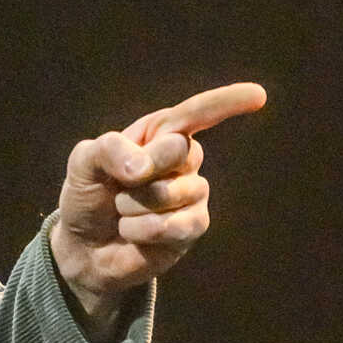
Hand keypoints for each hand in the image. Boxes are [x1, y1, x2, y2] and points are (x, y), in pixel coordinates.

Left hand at [49, 81, 266, 333]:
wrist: (84, 246)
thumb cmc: (88, 195)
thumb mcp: (83, 162)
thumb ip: (109, 150)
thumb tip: (144, 166)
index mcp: (158, 133)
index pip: (197, 113)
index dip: (227, 103)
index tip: (258, 95)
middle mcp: (182, 159)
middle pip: (181, 152)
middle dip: (140, 172)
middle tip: (120, 186)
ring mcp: (192, 193)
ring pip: (173, 192)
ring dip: (135, 206)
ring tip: (124, 210)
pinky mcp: (193, 226)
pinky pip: (176, 225)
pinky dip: (143, 230)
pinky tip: (133, 232)